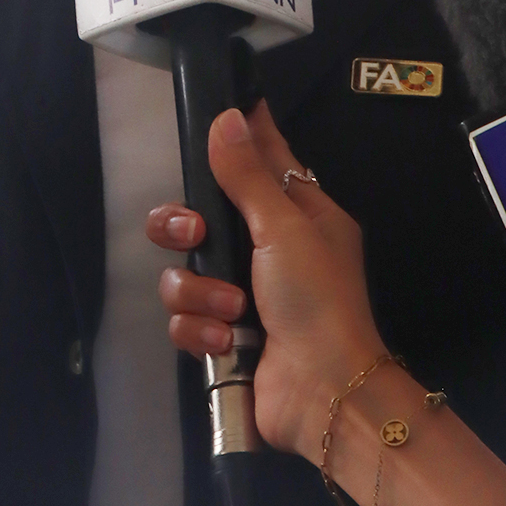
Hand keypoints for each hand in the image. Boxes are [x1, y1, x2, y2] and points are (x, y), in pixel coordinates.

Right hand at [146, 101, 384, 462]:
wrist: (322, 394)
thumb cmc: (316, 299)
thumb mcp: (284, 228)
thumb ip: (247, 175)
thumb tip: (227, 116)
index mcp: (299, 214)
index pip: (264, 158)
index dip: (240, 136)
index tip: (213, 111)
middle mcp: (267, 248)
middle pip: (200, 215)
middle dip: (184, 226)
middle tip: (194, 233)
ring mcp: (241, 294)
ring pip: (184, 271)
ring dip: (201, 292)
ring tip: (233, 310)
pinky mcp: (222, 336)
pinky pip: (185, 319)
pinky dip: (202, 331)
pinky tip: (227, 342)